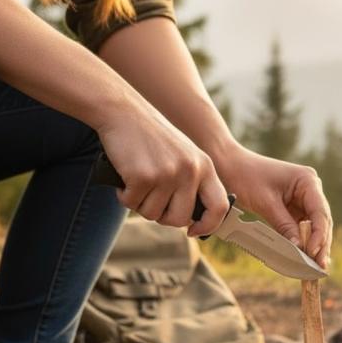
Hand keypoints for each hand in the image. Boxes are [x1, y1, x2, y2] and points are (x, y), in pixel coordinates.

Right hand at [97, 95, 227, 236]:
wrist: (122, 111)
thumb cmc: (149, 137)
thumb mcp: (182, 154)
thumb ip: (191, 181)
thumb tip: (191, 220)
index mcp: (204, 165)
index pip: (219, 206)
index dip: (208, 225)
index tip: (193, 231)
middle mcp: (190, 170)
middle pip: (180, 219)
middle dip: (162, 216)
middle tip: (150, 200)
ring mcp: (168, 174)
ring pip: (152, 214)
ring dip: (139, 203)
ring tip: (136, 179)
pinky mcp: (144, 177)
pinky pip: (131, 204)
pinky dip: (123, 195)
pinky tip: (124, 175)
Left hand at [216, 145, 332, 269]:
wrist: (229, 166)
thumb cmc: (246, 178)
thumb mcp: (265, 203)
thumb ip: (284, 225)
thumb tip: (299, 250)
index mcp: (308, 181)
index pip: (320, 212)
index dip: (319, 235)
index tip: (313, 253)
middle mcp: (310, 188)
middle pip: (321, 221)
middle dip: (321, 244)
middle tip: (320, 267)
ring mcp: (303, 198)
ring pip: (314, 226)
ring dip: (314, 245)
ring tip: (315, 268)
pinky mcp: (293, 207)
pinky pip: (301, 227)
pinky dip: (302, 241)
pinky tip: (303, 257)